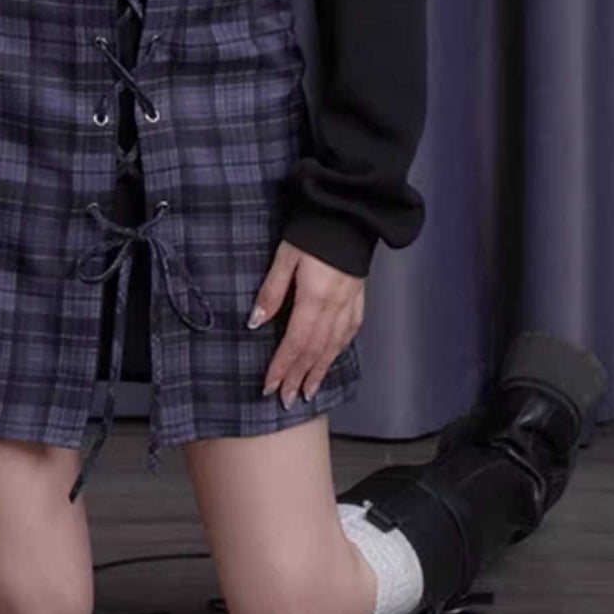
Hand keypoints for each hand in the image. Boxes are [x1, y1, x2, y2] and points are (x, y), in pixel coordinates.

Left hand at [248, 239, 363, 405]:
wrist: (349, 212)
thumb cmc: (311, 231)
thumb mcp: (284, 256)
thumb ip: (271, 291)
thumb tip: (255, 324)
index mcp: (313, 298)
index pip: (295, 342)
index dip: (282, 367)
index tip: (270, 388)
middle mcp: (334, 307)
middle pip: (315, 350)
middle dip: (299, 377)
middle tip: (287, 401)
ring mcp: (350, 303)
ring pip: (334, 346)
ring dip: (320, 371)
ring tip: (308, 391)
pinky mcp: (359, 297)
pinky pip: (350, 332)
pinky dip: (339, 350)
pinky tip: (332, 359)